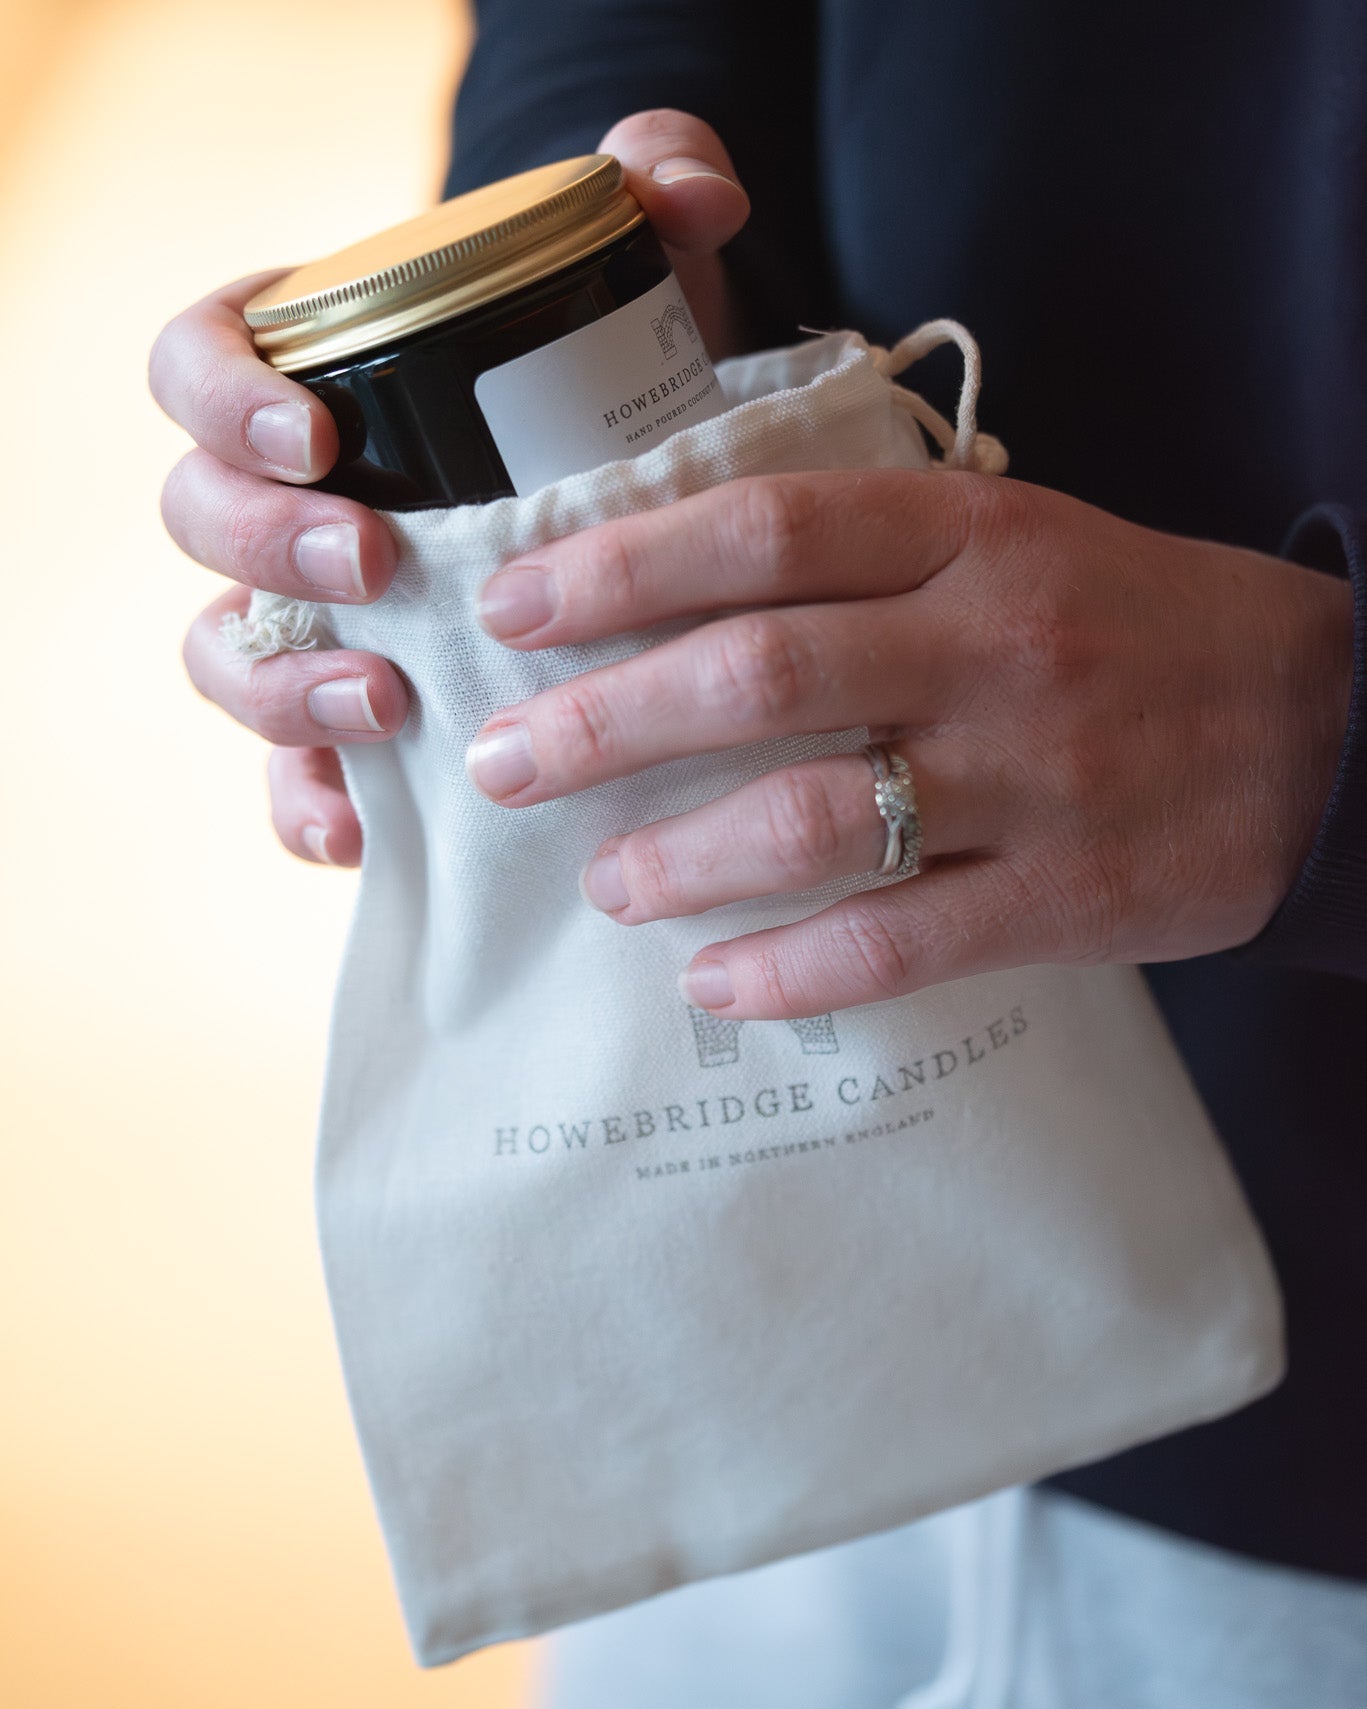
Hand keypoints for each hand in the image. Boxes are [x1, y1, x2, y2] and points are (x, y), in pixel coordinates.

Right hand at [152, 111, 750, 865]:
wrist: (635, 497)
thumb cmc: (607, 375)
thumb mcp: (635, 279)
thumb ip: (656, 186)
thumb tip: (683, 190)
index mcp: (307, 377)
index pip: (198, 365)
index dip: (225, 396)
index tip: (316, 429)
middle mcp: (284, 500)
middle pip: (199, 519)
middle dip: (264, 544)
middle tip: (373, 563)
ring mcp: (309, 616)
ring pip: (229, 655)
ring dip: (284, 690)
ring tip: (386, 706)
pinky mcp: (352, 714)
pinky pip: (290, 772)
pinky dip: (313, 803)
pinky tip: (366, 828)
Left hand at [467, 471, 1353, 1017]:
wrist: (1329, 724)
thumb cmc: (1138, 621)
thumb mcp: (1017, 536)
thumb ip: (868, 549)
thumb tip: (674, 581)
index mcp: (971, 532)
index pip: (762, 527)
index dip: (618, 563)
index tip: (512, 606)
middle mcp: (991, 642)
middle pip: (757, 671)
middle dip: (601, 720)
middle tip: (503, 762)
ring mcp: (1032, 775)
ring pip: (814, 816)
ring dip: (680, 856)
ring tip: (602, 883)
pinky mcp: (1067, 896)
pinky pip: (899, 941)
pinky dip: (791, 970)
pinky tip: (714, 983)